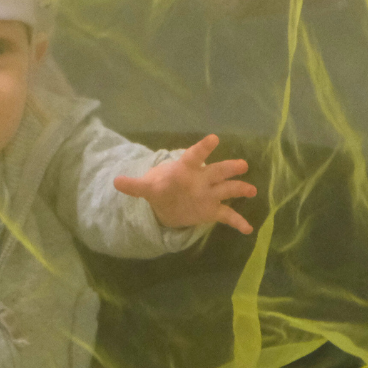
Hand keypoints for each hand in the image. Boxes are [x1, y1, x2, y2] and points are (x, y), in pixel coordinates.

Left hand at [113, 134, 256, 234]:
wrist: (167, 202)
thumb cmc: (160, 187)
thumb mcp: (147, 187)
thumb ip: (134, 185)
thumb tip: (115, 182)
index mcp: (185, 170)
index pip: (194, 156)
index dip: (203, 148)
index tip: (214, 139)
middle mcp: (201, 180)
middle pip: (217, 171)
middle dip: (229, 168)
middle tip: (242, 164)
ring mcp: (209, 195)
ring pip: (227, 189)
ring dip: (239, 189)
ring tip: (252, 190)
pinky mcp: (212, 210)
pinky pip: (227, 215)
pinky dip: (237, 221)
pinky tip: (249, 229)